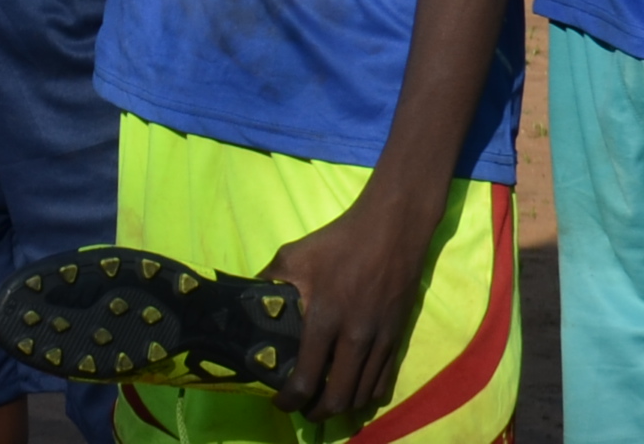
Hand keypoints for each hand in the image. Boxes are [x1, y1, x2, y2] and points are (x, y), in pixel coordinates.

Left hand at [262, 182, 441, 417]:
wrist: (390, 231)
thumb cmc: (337, 241)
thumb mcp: (293, 255)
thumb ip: (269, 281)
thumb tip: (246, 301)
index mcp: (324, 319)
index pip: (307, 379)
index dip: (290, 399)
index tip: (280, 403)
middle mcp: (354, 338)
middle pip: (337, 398)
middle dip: (316, 412)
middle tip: (302, 410)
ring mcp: (380, 341)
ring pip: (362, 395)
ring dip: (342, 407)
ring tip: (324, 404)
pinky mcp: (397, 339)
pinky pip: (384, 382)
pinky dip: (368, 396)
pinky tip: (354, 394)